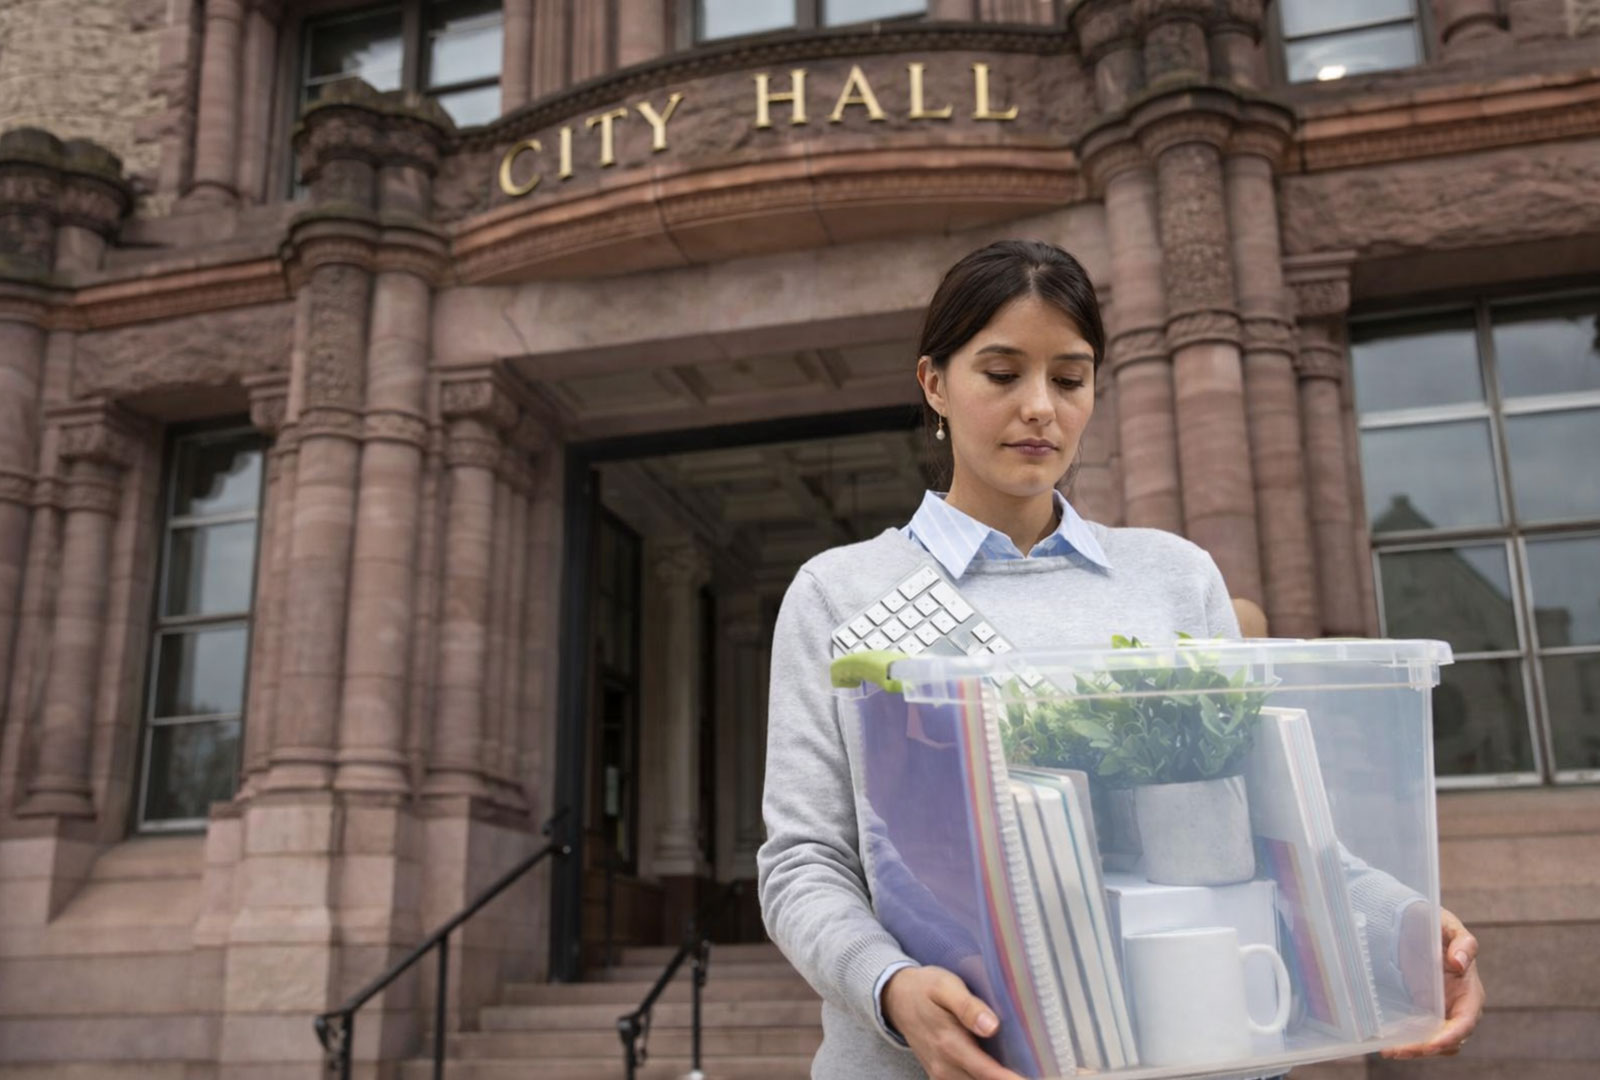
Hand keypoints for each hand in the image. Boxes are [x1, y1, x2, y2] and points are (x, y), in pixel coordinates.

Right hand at [882, 965, 1026, 1079]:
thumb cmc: (925, 988)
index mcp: (949, 1043)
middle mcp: (945, 1065)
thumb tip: (991, 1026)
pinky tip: (1003, 1073)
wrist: (895, 998)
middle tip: (1040, 1074)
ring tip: (1023, 1073)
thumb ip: (967, 1006)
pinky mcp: (941, 1076)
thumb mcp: (944, 986)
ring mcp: (942, 1074)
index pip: (987, 1072)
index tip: (1034, 1079)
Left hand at [1382, 906, 1484, 1058]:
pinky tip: (1387, 1042)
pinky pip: (1420, 1033)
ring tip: (1389, 1050)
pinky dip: (1408, 1041)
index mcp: (1469, 992)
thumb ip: (1463, 943)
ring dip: (1415, 1050)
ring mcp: (1441, 1011)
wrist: (1415, 922)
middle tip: (1397, 1050)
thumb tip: (1460, 962)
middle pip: (1448, 1040)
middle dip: (1426, 1049)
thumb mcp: (1449, 926)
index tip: (1432, 1044)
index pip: (1465, 1022)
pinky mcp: (1423, 1011)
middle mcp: (1458, 1007)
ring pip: (1434, 1042)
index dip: (1450, 1036)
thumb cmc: (1436, 925)